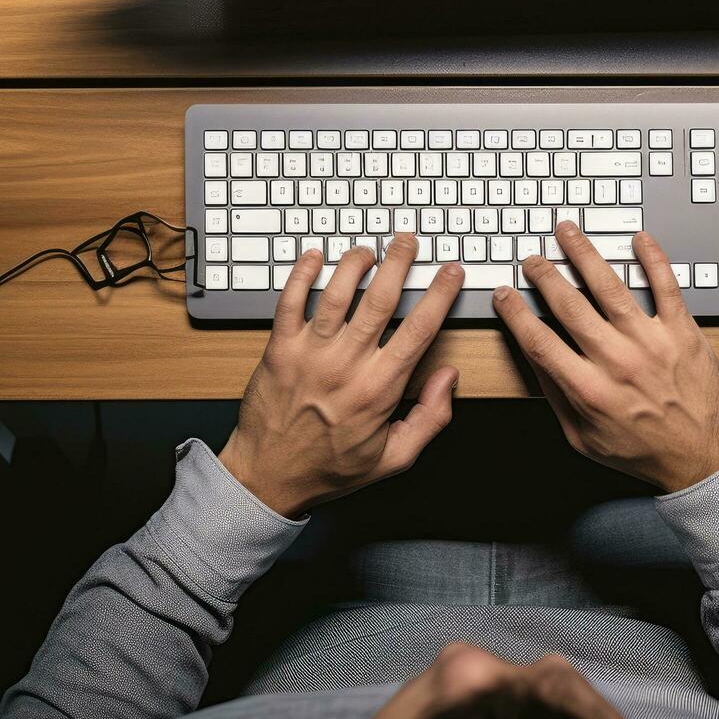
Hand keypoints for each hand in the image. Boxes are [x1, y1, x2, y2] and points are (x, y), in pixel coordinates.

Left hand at [219, 234, 464, 518]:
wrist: (268, 477)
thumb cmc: (331, 469)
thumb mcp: (394, 458)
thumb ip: (430, 418)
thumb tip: (448, 377)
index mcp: (379, 389)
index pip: (418, 329)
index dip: (439, 294)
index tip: (450, 272)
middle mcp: (345, 365)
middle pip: (379, 300)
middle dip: (399, 263)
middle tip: (408, 241)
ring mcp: (309, 354)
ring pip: (336, 293)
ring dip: (354, 263)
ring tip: (368, 249)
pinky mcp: (278, 350)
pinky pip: (289, 302)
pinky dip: (301, 274)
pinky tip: (314, 256)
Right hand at [493, 223, 718, 493]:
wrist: (701, 457)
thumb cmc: (643, 450)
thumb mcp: (583, 438)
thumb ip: (557, 398)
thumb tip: (535, 359)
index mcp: (588, 389)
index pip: (538, 339)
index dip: (515, 312)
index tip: (504, 294)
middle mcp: (616, 360)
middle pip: (569, 305)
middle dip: (544, 275)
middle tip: (532, 259)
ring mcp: (650, 342)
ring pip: (610, 286)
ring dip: (584, 254)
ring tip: (568, 232)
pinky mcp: (681, 332)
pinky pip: (666, 286)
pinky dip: (653, 259)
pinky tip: (639, 238)